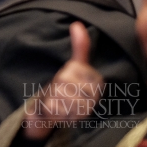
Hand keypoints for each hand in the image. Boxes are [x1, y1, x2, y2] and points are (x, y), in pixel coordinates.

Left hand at [23, 22, 103, 139]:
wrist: (50, 113)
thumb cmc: (63, 87)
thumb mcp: (72, 66)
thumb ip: (80, 48)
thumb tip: (77, 24)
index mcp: (96, 83)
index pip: (79, 69)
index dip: (69, 71)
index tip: (65, 76)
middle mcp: (94, 98)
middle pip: (68, 81)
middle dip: (58, 83)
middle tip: (57, 89)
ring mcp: (84, 111)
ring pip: (61, 94)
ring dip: (53, 95)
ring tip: (55, 98)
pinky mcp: (72, 121)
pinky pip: (56, 109)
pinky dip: (50, 107)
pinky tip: (52, 108)